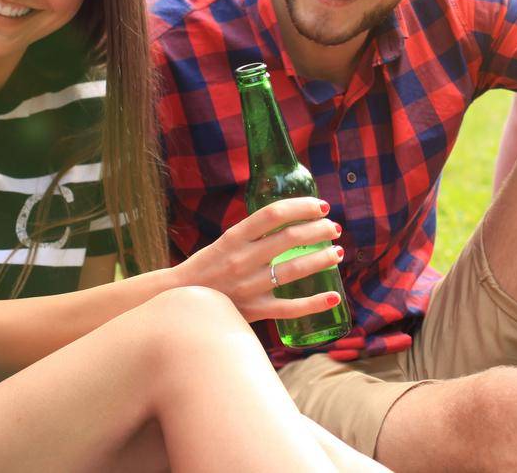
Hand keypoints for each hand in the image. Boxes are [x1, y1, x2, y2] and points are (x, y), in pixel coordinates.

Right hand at [174, 197, 343, 322]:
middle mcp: (242, 259)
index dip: (302, 207)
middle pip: (290, 238)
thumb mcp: (226, 242)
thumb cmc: (208, 268)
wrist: (179, 301)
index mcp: (234, 237)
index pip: (274, 213)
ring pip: (294, 269)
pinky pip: (290, 308)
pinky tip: (334, 297)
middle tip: (334, 228)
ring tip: (337, 253)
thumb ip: (254, 233)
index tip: (321, 206)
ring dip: (322, 259)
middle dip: (319, 230)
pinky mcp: (254, 310)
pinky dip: (315, 303)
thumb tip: (291, 219)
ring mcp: (249, 286)